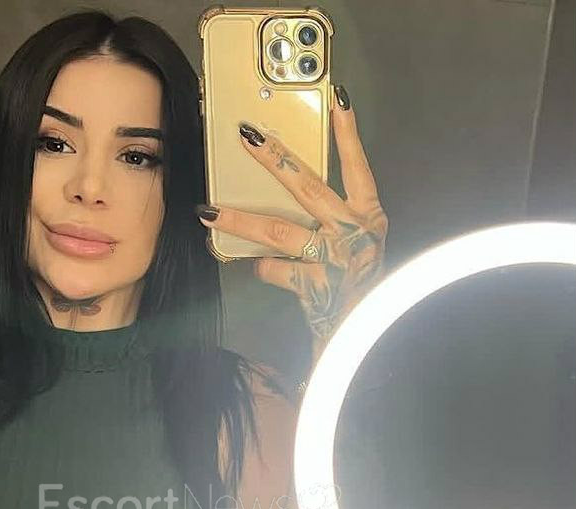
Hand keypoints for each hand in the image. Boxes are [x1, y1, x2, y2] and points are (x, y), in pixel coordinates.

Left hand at [196, 85, 387, 366]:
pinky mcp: (316, 285)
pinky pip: (276, 269)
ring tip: (209, 210)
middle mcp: (354, 233)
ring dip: (241, 219)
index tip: (338, 101)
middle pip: (307, 187)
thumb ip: (329, 226)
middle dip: (274, 159)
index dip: (349, 136)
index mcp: (369, 219)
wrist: (363, 338)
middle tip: (246, 136)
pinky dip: (263, 267)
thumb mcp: (355, 250)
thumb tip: (283, 207)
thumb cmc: (356, 290)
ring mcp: (335, 258)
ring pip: (279, 229)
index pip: (360, 169)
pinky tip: (254, 265)